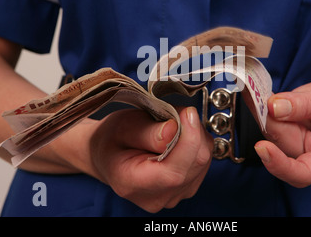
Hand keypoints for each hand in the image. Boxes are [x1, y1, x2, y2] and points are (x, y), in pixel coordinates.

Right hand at [88, 106, 212, 212]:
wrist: (107, 154)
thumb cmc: (111, 141)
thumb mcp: (122, 127)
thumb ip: (148, 131)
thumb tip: (176, 129)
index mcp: (134, 184)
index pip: (174, 173)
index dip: (188, 140)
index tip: (187, 113)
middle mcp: (157, 197)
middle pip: (194, 164)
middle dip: (193, 132)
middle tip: (176, 113)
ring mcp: (173, 196)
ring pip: (203, 161)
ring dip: (196, 136)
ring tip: (173, 126)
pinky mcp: (186, 188)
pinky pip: (203, 162)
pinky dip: (197, 144)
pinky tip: (179, 137)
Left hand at [254, 74, 310, 186]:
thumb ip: (308, 104)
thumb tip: (275, 108)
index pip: (304, 172)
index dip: (280, 165)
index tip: (263, 148)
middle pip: (281, 144)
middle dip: (266, 121)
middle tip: (253, 95)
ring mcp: (297, 141)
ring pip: (271, 131)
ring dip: (259, 111)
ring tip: (253, 90)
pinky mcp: (288, 128)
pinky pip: (270, 119)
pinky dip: (261, 105)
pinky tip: (256, 91)